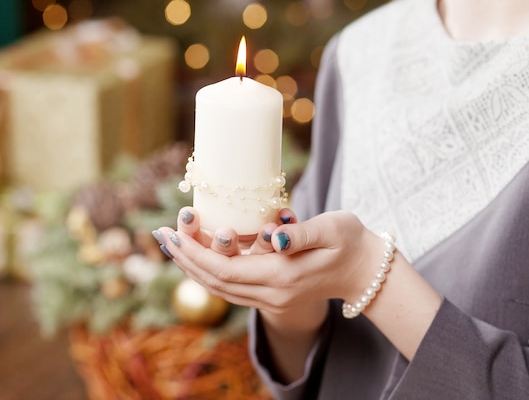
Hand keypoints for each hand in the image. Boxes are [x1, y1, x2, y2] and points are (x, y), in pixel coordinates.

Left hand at [155, 209, 382, 314]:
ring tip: (172, 245)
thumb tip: (275, 236)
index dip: (195, 253)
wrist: (365, 272)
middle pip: (215, 282)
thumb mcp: (333, 228)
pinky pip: (231, 290)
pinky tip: (197, 259)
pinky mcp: (272, 297)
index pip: (225, 269)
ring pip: (220, 289)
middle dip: (185, 259)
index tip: (173, 233)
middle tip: (162, 235)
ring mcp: (272, 300)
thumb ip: (303, 233)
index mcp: (283, 275)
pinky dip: (209, 274)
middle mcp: (272, 293)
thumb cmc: (350, 242)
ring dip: (192, 268)